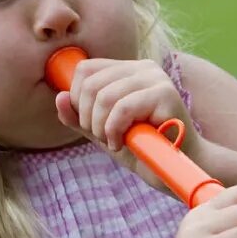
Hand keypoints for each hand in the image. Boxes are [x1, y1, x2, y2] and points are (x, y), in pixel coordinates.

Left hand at [54, 58, 200, 191]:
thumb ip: (79, 117)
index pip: (85, 69)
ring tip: (114, 142)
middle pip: (91, 83)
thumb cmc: (143, 149)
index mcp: (129, 70)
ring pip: (104, 96)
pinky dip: (114, 130)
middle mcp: (144, 67)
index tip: (89, 125)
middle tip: (102, 137)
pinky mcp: (166, 94)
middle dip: (87, 117)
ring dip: (100, 127)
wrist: (178, 169)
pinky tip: (122, 143)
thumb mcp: (103, 132)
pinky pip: (122, 108)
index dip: (77, 99)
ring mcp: (156, 78)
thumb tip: (58, 98)